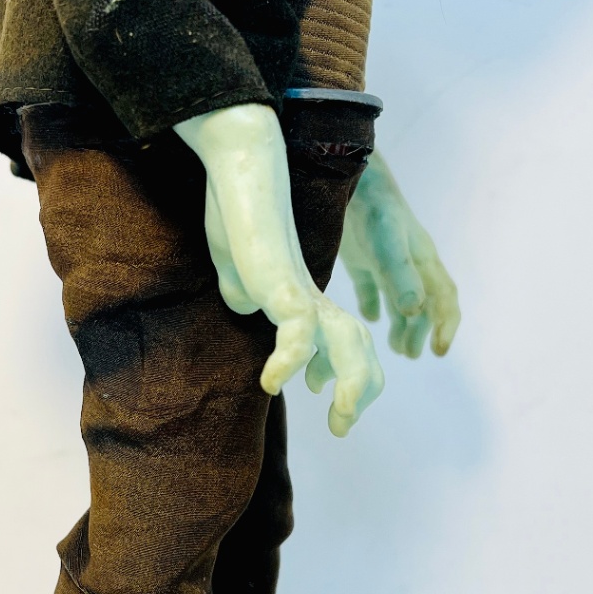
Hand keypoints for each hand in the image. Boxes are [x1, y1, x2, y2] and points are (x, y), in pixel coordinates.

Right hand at [175, 105, 383, 436]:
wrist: (239, 166)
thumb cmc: (235, 209)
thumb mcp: (236, 265)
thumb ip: (246, 288)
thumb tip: (248, 306)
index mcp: (304, 294)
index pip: (341, 341)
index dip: (338, 375)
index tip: (318, 396)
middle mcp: (313, 294)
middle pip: (358, 347)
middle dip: (357, 393)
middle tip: (341, 428)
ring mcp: (302, 289)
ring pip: (349, 343)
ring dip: (350, 388)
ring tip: (337, 422)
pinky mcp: (285, 281)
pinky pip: (302, 331)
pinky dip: (291, 362)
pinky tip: (274, 382)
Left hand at [339, 151, 459, 358]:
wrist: (346, 173)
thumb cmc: (371, 210)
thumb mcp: (388, 245)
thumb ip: (401, 276)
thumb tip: (416, 311)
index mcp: (423, 261)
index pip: (444, 298)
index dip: (446, 326)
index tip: (439, 351)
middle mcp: (409, 261)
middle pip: (424, 303)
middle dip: (421, 330)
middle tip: (410, 354)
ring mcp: (384, 257)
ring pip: (401, 297)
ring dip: (401, 323)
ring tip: (394, 347)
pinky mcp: (360, 253)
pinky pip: (371, 284)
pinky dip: (372, 303)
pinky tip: (368, 317)